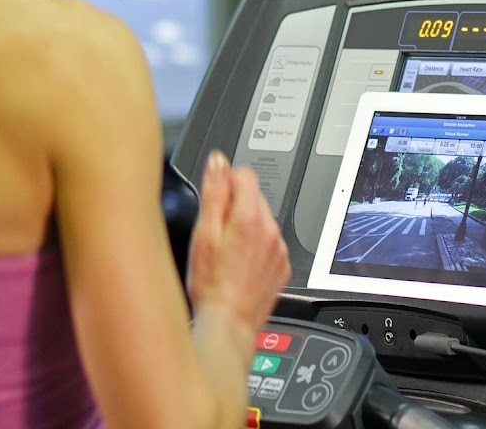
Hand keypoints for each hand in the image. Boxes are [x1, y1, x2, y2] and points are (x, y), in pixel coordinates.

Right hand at [186, 151, 290, 339]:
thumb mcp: (203, 233)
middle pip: (254, 197)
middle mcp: (271, 230)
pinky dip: (256, 248)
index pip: (245, 174)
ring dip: (246, 228)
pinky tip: (238, 265)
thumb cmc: (210, 285)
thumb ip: (214, 191)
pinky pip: (269, 243)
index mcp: (250, 217)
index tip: (215, 202)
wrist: (228, 324)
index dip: (225, 183)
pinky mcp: (282, 266)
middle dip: (235, 208)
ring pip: (262, 221)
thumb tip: (218, 161)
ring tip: (226, 254)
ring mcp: (279, 249)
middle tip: (216, 234)